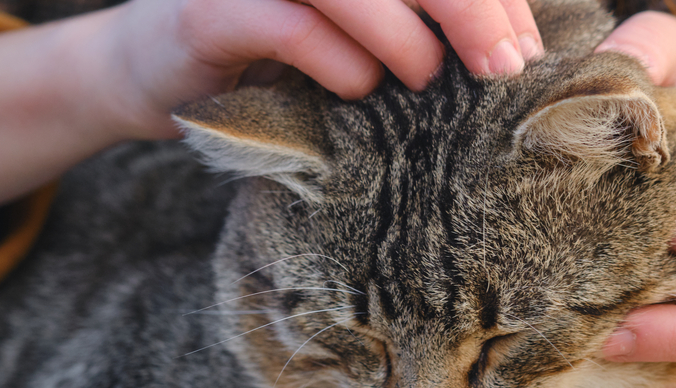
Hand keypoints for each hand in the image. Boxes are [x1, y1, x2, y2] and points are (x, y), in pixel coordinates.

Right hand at [104, 0, 545, 138]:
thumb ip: (415, 21)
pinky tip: (359, 91)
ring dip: (407, 36)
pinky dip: (340, 64)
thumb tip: (509, 45)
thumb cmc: (272, 52)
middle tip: (503, 67)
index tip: (526, 47)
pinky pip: (291, 28)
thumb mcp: (352, 28)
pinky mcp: (208, 10)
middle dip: (469, 7)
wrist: (148, 71)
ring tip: (430, 82)